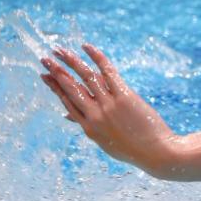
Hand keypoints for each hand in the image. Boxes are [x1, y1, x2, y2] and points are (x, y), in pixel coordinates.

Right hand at [39, 43, 180, 175]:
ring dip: (71, 61)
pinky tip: (86, 47)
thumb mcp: (105, 141)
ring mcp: (109, 105)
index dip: (55, 87)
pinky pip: (108, 72)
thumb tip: (69, 116)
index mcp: (88, 127)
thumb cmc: (133, 149)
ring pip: (85, 78)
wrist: (156, 153)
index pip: (67, 102)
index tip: (45, 76)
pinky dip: (97, 58)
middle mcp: (94, 115)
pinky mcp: (124, 97)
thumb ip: (89, 126)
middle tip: (44, 58)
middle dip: (56, 72)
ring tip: (60, 50)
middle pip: (71, 89)